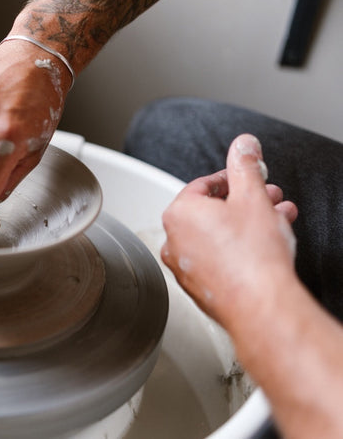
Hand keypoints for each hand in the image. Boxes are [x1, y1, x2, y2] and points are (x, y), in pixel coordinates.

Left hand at [160, 134, 297, 327]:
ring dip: (245, 224)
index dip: (231, 179)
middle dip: (243, 202)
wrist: (260, 305)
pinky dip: (237, 249)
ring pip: (216, 236)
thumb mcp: (253, 196)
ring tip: (276, 220)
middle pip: (210, 211)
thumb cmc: (252, 257)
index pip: (203, 185)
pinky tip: (263, 248)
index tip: (248, 178)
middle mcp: (174, 240)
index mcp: (179, 214)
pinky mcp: (198, 287)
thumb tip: (242, 145)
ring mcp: (184, 267)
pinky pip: (216, 259)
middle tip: (268, 197)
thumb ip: (245, 165)